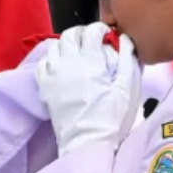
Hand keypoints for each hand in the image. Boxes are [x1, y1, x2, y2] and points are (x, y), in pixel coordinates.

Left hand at [35, 23, 141, 155]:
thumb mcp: (128, 88)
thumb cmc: (112, 117)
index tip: (108, 36)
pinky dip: (52, 59)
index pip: (92, 31)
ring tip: (77, 52)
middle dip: (83, 33)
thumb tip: (124, 39)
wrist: (87, 142)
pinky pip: (43, 63)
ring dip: (67, 44)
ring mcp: (53, 74)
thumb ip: (127, 59)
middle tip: (92, 42)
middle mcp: (68, 63)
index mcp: (90, 61)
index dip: (101, 29)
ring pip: (55, 46)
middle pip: (71, 34)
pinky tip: (62, 65)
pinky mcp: (45, 87)